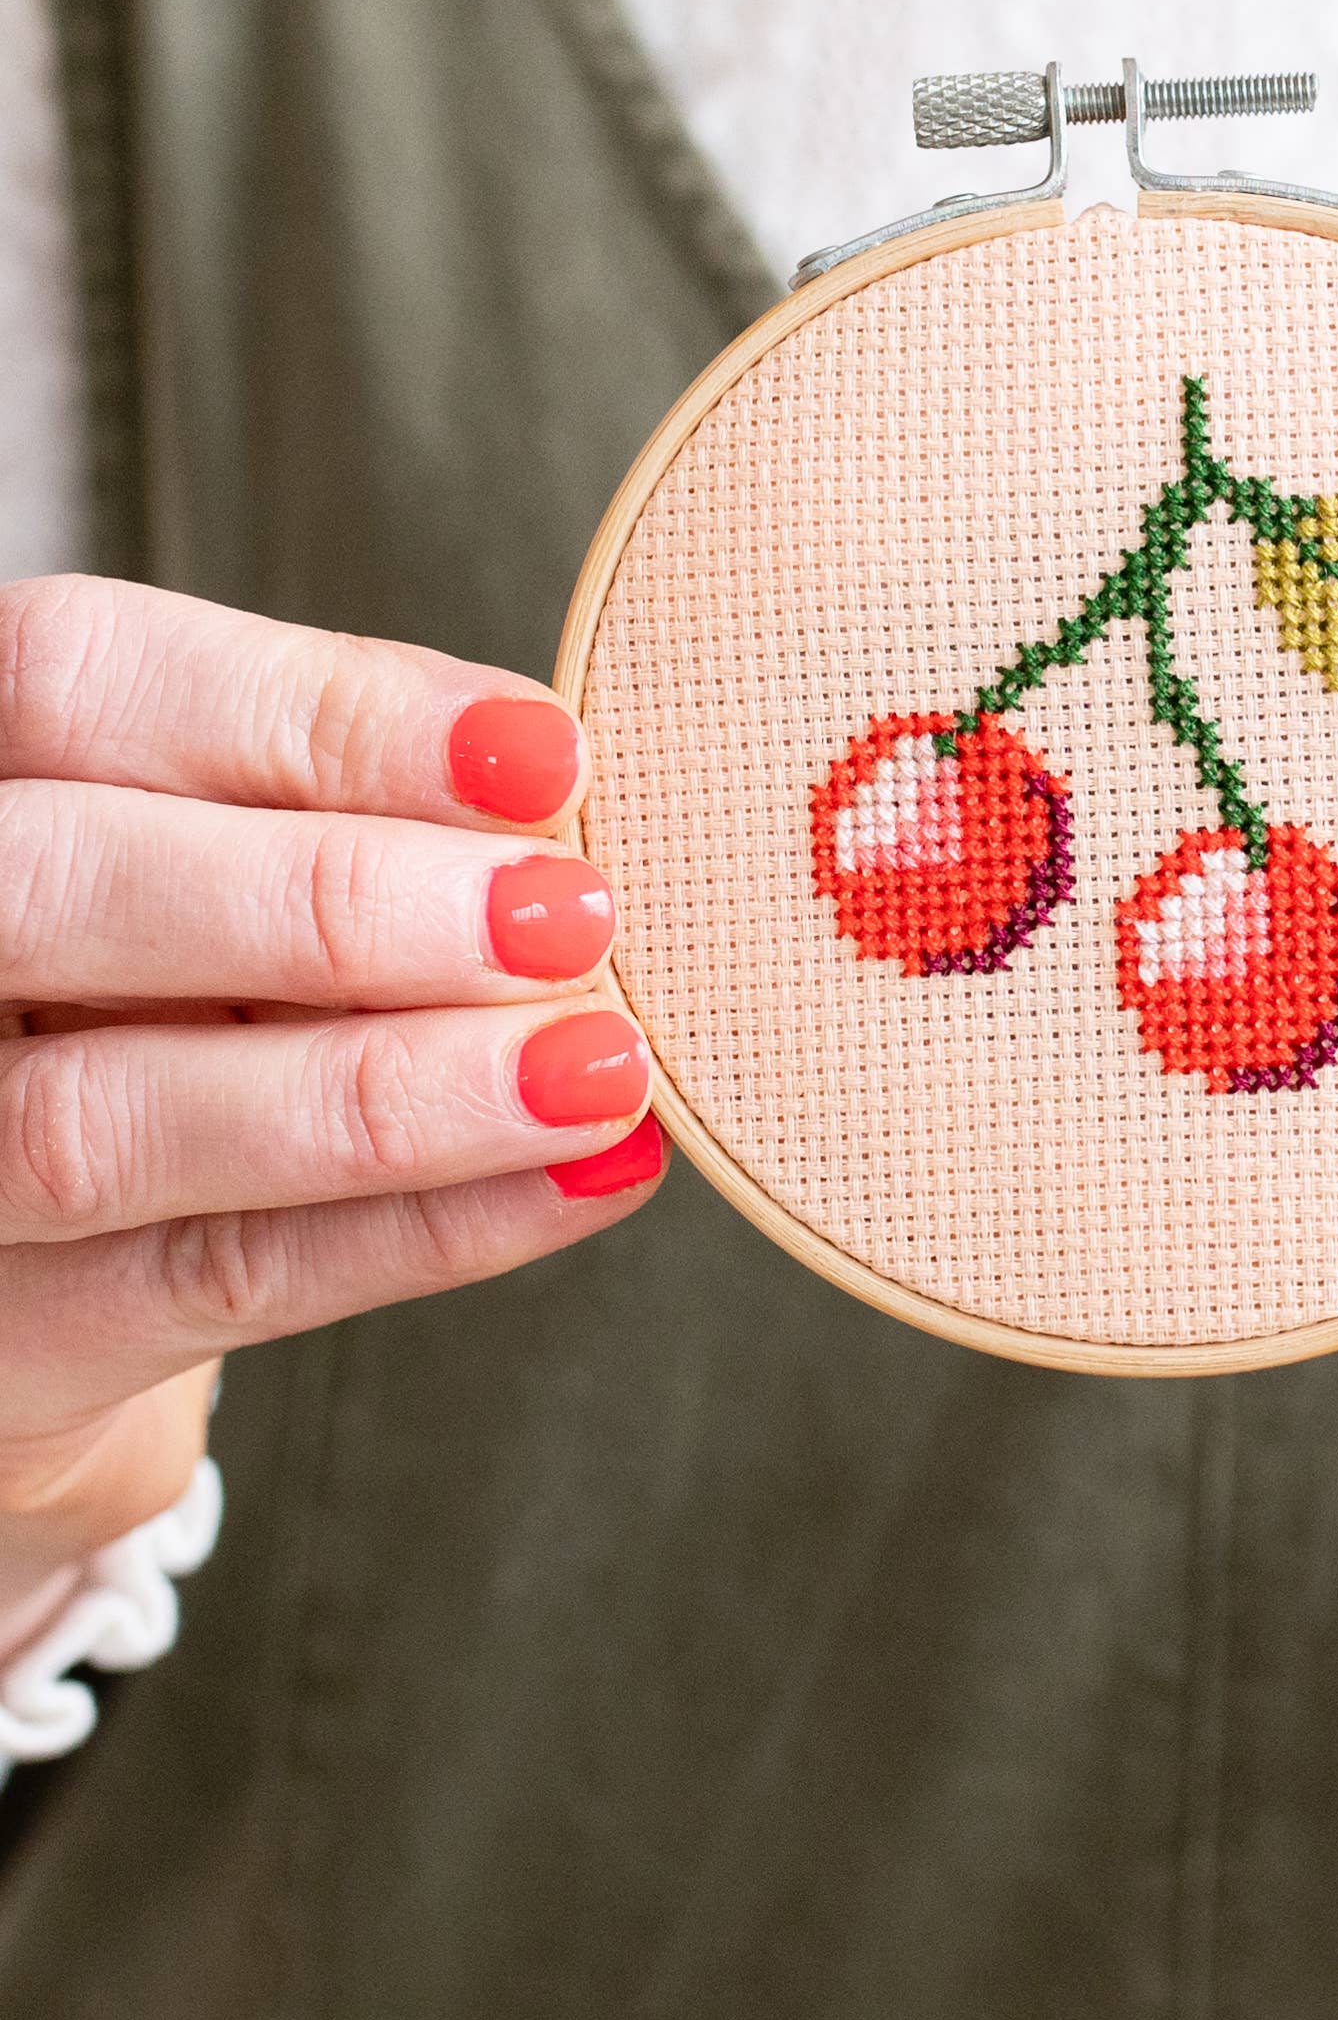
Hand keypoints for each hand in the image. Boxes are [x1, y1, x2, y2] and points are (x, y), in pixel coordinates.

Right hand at [0, 577, 660, 1644]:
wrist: (48, 1255)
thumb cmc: (151, 989)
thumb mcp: (205, 857)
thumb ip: (321, 808)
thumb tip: (560, 786)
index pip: (78, 681)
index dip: (313, 706)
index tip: (544, 750)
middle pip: (63, 889)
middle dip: (334, 898)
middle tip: (567, 915)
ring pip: (114, 1119)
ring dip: (391, 1089)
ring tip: (597, 1067)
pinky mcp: (11, 1338)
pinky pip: (214, 1280)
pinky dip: (419, 1229)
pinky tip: (576, 1179)